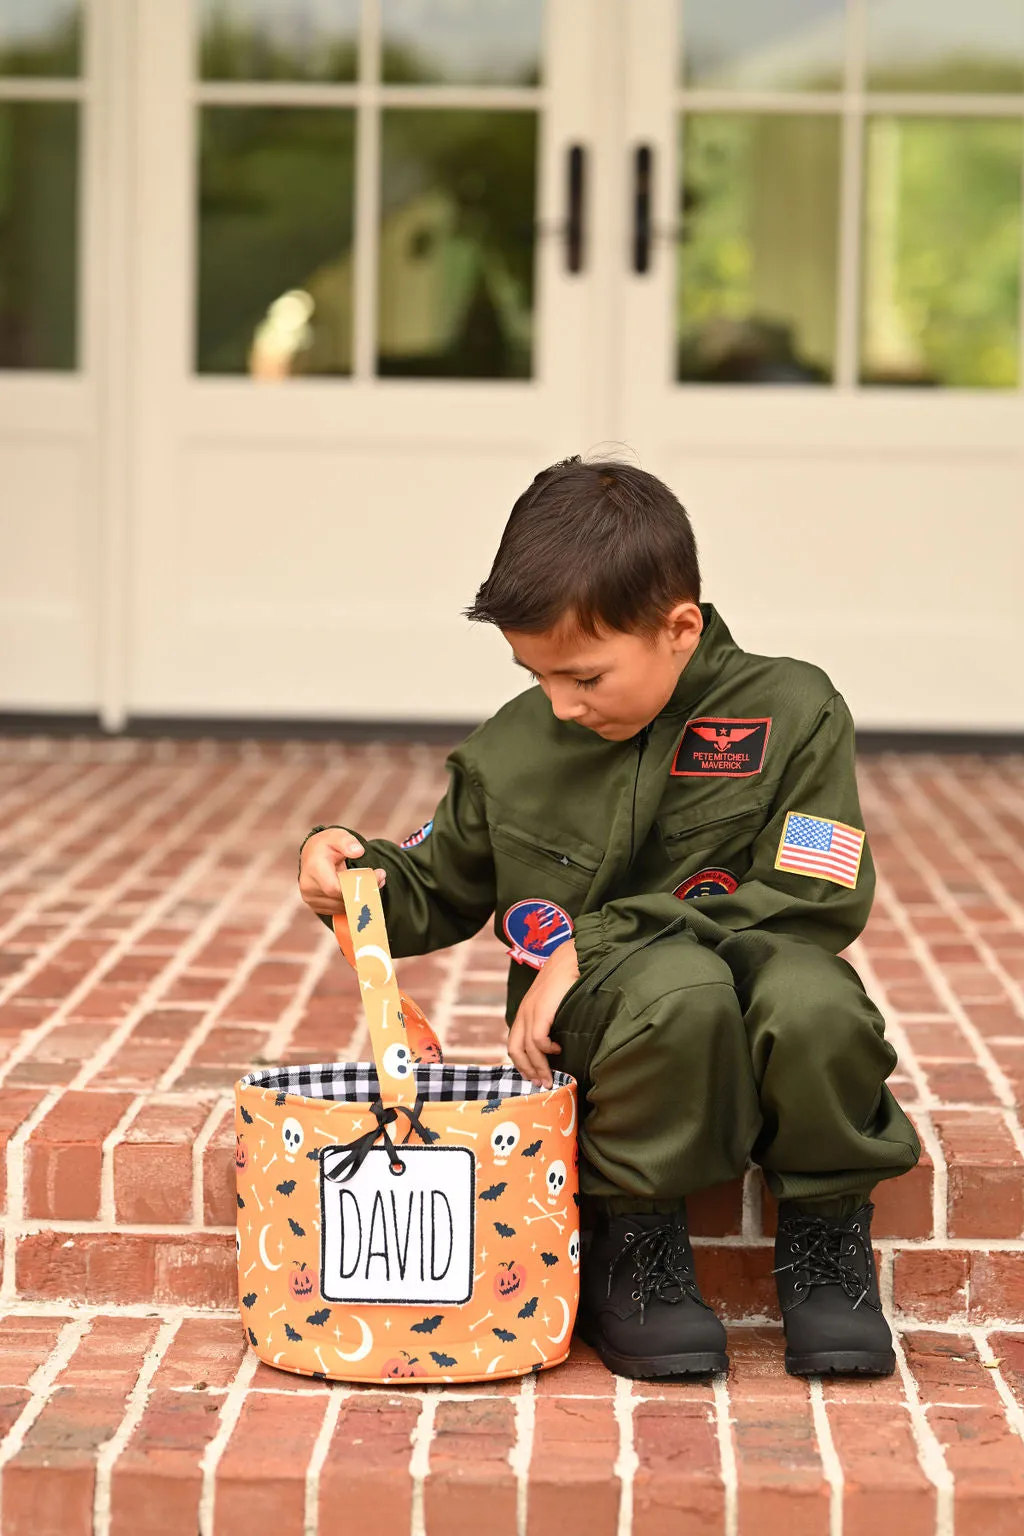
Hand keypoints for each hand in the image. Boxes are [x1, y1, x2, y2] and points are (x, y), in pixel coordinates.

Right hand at [298, 829, 386, 914]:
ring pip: (342, 907)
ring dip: (361, 897)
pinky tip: (359, 890)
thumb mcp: (337, 836)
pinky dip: (353, 903)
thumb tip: (358, 851)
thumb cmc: (327, 845)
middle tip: (381, 878)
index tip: (378, 876)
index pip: (335, 888)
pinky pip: (340, 910)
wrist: (312, 855)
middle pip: (341, 899)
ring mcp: (311, 899)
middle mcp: (309, 886)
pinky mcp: (316, 907)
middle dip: (364, 891)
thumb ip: (347, 842)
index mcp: (314, 869)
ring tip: (373, 881)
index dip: (357, 887)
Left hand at [507, 938, 578, 1087]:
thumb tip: (559, 1045)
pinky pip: (538, 1039)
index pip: (514, 1044)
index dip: (522, 1064)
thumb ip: (551, 1022)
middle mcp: (524, 1013)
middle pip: (515, 1050)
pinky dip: (546, 1050)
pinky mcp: (541, 1010)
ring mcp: (531, 1011)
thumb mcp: (554, 1004)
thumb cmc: (568, 980)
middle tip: (541, 1085)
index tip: (533, 1077)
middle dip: (527, 1071)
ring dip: (538, 1067)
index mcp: (524, 1012)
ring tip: (549, 1079)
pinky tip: (557, 1050)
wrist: (571, 956)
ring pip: (527, 1049)